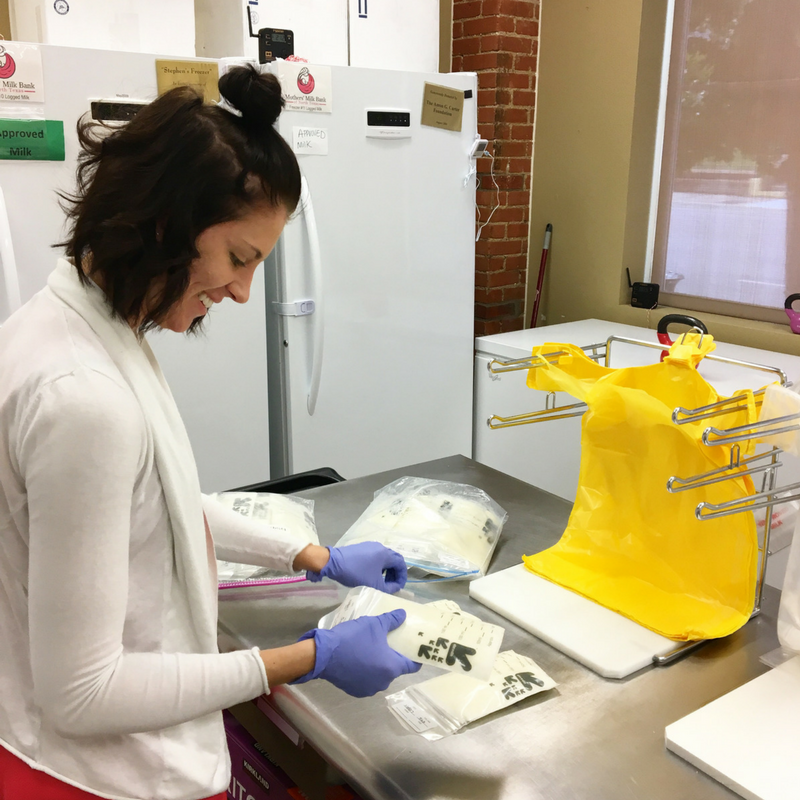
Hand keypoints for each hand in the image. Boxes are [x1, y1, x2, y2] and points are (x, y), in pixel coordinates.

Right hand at [292, 609, 420, 696]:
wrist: (324, 655)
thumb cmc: (353, 638)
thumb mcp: (374, 624)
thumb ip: (392, 620)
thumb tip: (403, 615)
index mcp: (392, 667)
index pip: (413, 666)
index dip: (416, 658)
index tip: (417, 650)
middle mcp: (383, 682)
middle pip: (395, 669)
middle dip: (393, 657)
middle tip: (388, 643)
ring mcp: (369, 688)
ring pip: (380, 675)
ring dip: (379, 665)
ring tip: (372, 650)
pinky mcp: (355, 691)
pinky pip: (367, 680)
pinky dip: (366, 672)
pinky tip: (359, 659)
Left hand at [306, 542, 406, 592]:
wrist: (334, 563)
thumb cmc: (356, 573)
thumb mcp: (375, 584)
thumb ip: (389, 588)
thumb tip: (395, 587)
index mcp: (385, 554)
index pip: (401, 563)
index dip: (402, 576)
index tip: (399, 587)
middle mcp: (380, 547)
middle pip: (394, 559)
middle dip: (395, 573)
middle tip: (392, 584)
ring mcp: (370, 546)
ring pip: (384, 558)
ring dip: (387, 570)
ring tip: (382, 581)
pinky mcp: (362, 548)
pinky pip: (376, 556)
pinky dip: (378, 566)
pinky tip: (372, 574)